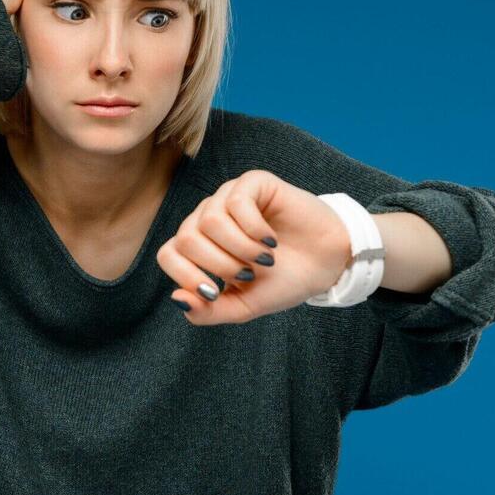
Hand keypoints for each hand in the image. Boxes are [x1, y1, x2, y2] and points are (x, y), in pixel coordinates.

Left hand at [156, 170, 352, 324]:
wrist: (326, 264)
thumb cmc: (283, 281)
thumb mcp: (243, 306)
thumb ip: (208, 312)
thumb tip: (177, 299)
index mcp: (199, 244)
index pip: (168, 254)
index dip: (186, 276)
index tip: (216, 292)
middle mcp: (208, 217)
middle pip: (186, 238)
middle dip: (219, 265)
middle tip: (248, 274)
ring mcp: (229, 197)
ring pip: (210, 221)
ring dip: (240, 248)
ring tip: (264, 258)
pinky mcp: (254, 182)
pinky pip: (237, 201)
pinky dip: (254, 229)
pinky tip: (270, 239)